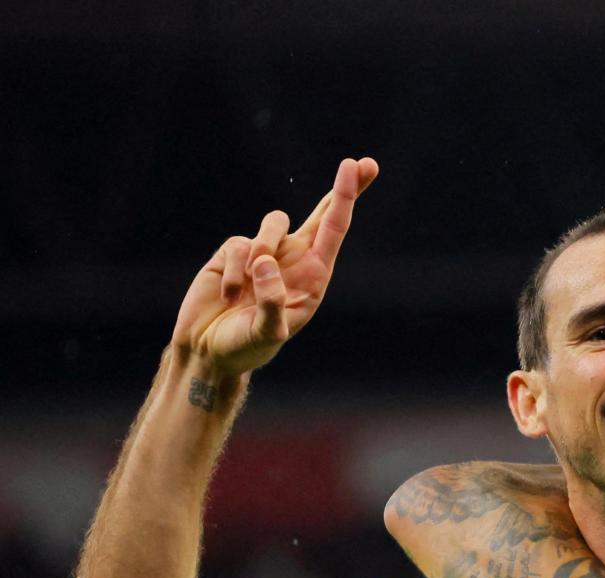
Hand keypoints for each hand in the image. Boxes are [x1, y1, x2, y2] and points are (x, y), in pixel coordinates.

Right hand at [172, 157, 379, 376]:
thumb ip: (271, 301)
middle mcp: (294, 260)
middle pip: (321, 214)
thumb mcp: (267, 334)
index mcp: (314, 277)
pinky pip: (238, 246)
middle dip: (342, 189)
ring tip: (244, 293)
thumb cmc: (245, 347)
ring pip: (272, 224)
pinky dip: (232, 273)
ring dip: (261, 253)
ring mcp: (264, 253)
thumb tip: (265, 262)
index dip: (347, 199)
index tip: (361, 168)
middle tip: (360, 164)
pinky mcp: (234, 253)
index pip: (334, 230)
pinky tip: (227, 296)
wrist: (208, 351)